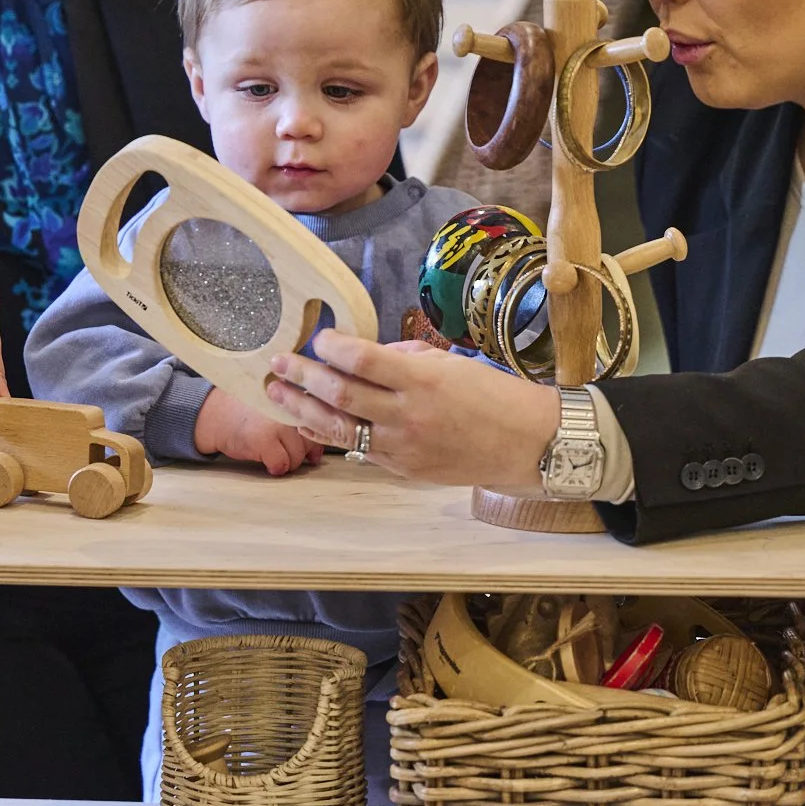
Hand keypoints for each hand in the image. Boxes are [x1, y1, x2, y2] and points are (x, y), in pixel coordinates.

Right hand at [193, 389, 323, 475]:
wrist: (213, 413)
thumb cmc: (248, 411)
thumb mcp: (278, 406)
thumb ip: (301, 420)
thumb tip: (318, 455)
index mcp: (295, 393)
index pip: (321, 420)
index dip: (315, 435)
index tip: (306, 441)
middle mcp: (289, 405)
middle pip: (311, 441)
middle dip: (300, 451)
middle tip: (283, 446)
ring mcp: (278, 422)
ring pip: (298, 455)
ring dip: (288, 460)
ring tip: (273, 450)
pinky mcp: (264, 439)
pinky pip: (282, 464)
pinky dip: (275, 467)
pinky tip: (265, 458)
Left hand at [264, 328, 559, 487]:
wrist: (527, 445)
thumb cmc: (494, 396)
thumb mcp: (451, 364)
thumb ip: (404, 357)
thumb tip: (362, 355)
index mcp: (424, 380)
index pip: (362, 360)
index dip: (332, 346)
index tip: (317, 336)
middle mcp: (409, 415)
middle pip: (341, 394)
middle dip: (302, 375)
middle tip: (279, 361)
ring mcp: (403, 447)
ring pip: (339, 427)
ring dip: (302, 408)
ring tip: (277, 392)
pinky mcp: (403, 469)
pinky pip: (357, 450)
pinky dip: (328, 435)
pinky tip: (307, 422)